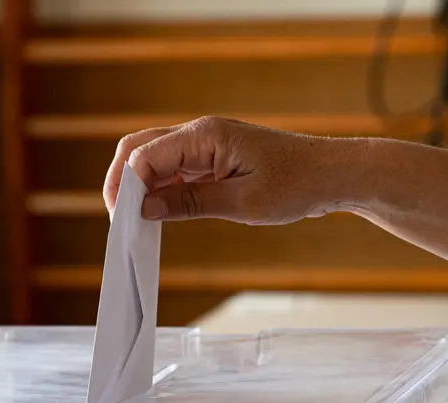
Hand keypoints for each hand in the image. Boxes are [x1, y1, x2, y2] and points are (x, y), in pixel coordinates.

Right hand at [103, 116, 354, 224]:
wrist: (330, 175)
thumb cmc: (296, 185)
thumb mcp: (242, 202)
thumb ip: (190, 203)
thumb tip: (145, 209)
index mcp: (205, 136)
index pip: (145, 155)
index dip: (127, 187)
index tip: (124, 221)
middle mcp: (199, 134)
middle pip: (139, 148)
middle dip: (122, 182)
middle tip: (118, 220)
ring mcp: (203, 145)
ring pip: (152, 159)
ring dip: (139, 188)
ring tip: (135, 223)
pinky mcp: (210, 158)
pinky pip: (172, 169)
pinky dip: (159, 190)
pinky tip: (158, 214)